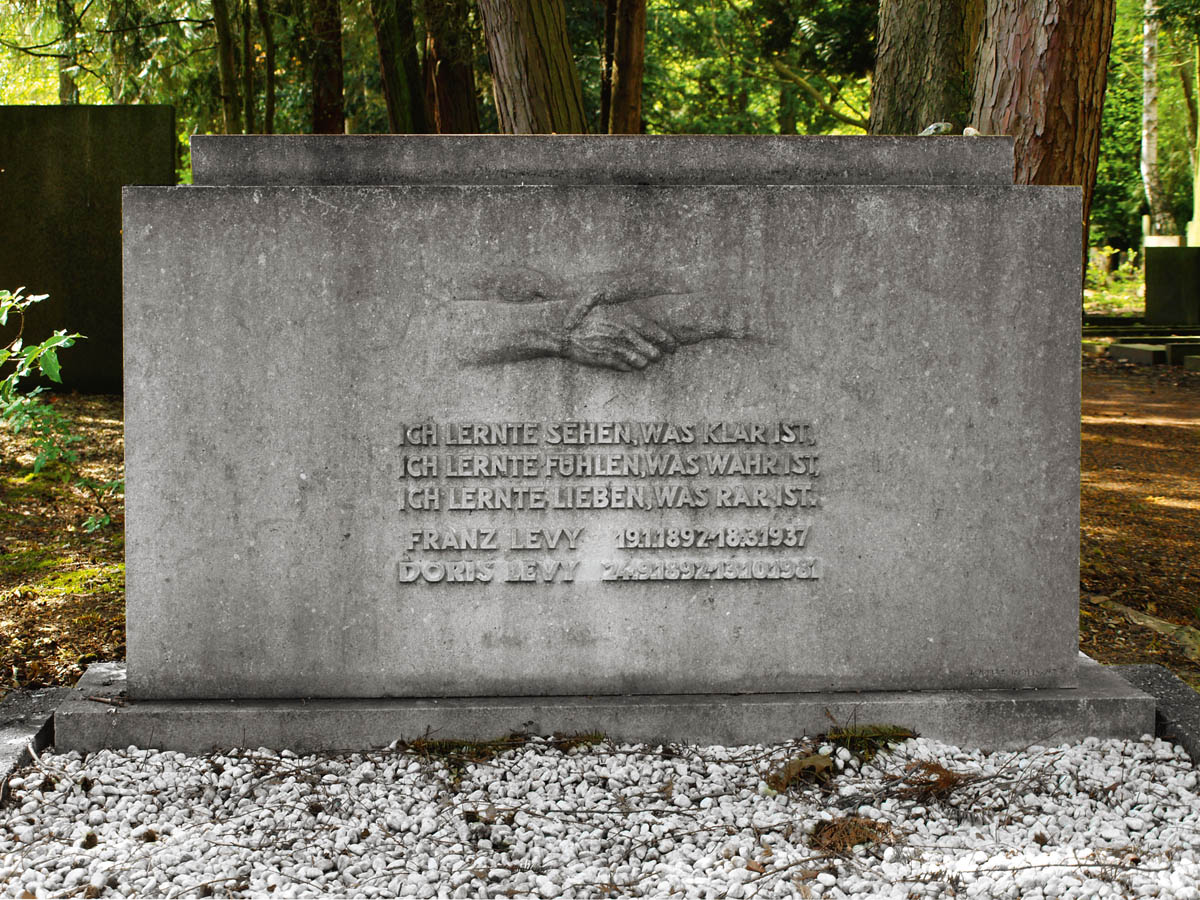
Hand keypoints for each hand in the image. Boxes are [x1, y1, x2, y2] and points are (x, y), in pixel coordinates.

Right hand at [563, 294, 678, 371]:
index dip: (665, 338)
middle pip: (647, 347)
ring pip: (637, 359)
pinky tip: (629, 366)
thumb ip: (626, 315)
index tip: (673, 345)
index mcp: (622, 318)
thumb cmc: (590, 323)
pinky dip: (628, 367)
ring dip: (643, 362)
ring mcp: (611, 346)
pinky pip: (623, 366)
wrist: (567, 337)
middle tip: (659, 356)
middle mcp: (619, 331)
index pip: (650, 329)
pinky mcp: (603, 358)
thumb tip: (646, 322)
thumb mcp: (607, 311)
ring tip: (644, 362)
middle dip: (656, 353)